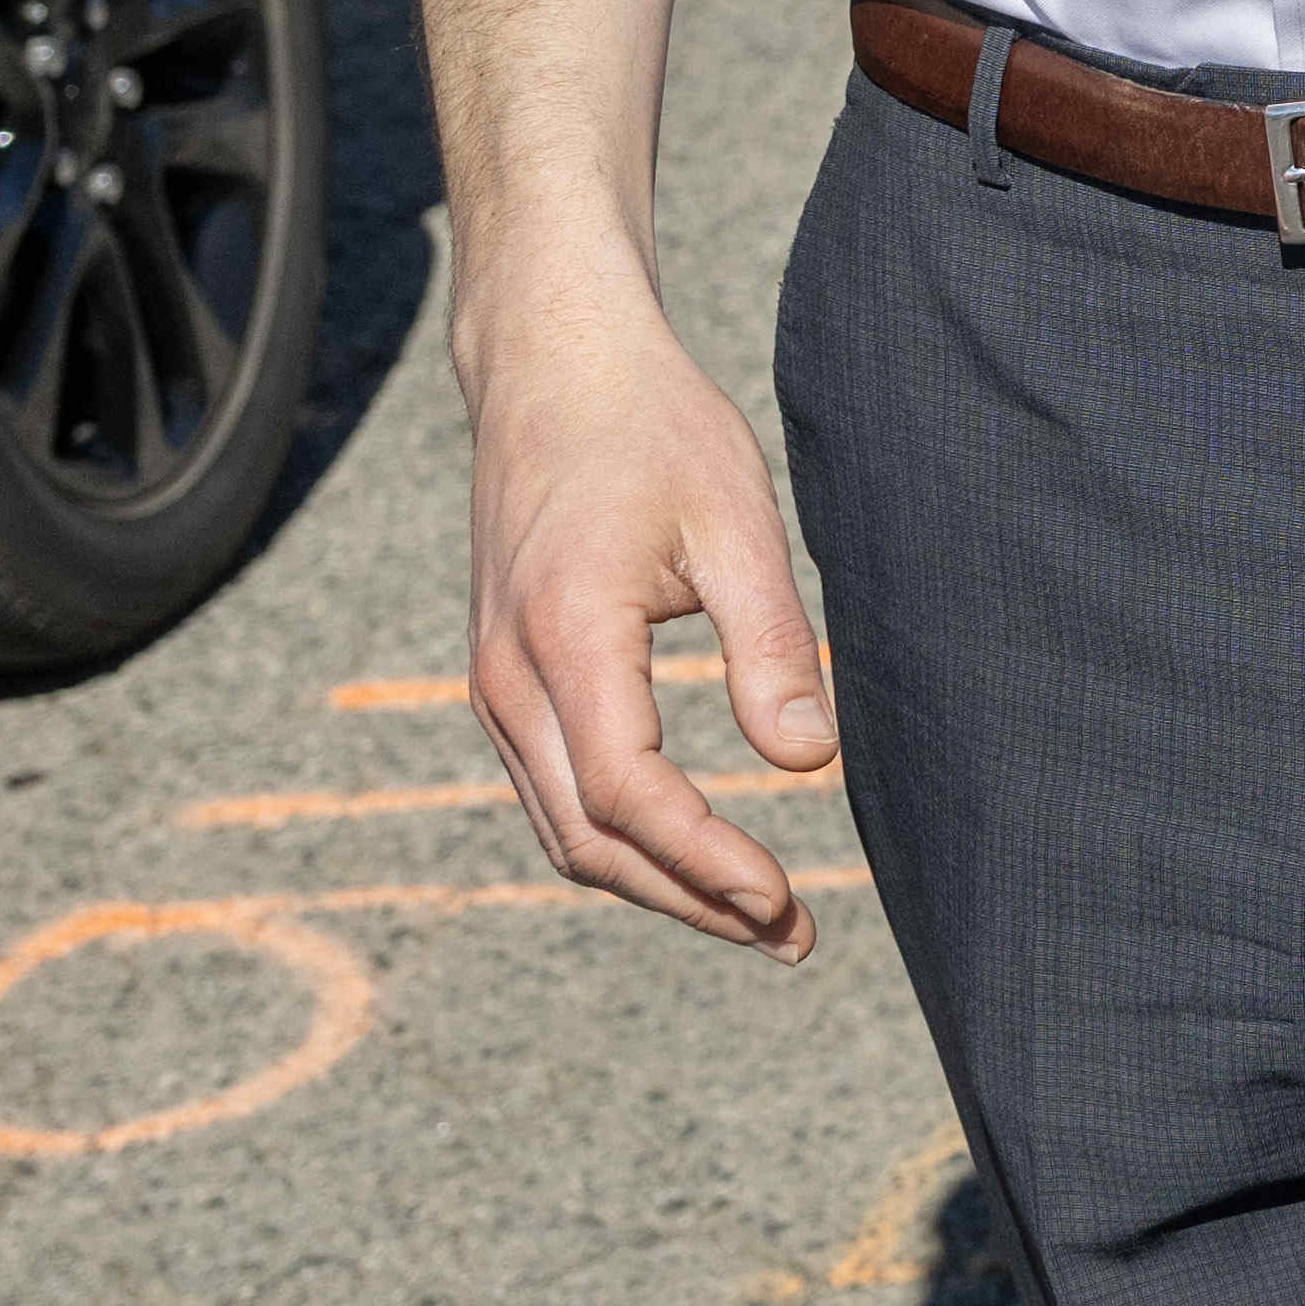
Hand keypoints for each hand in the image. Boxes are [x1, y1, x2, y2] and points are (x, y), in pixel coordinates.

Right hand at [461, 282, 839, 957]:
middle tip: (792, 934)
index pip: (630, 797)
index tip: (786, 899)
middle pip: (590, 840)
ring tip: (759, 915)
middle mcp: (509, 677)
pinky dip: (623, 842)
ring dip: (658, 885)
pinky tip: (695, 855)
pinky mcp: (504, 682)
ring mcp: (494, 685)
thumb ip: (770, 643)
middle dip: (690, 902)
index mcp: (565, 636)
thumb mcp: (735, 520)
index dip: (709, 863)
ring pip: (565, 829)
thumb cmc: (653, 431)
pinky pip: (554, 791)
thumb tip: (809, 760)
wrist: (552, 371)